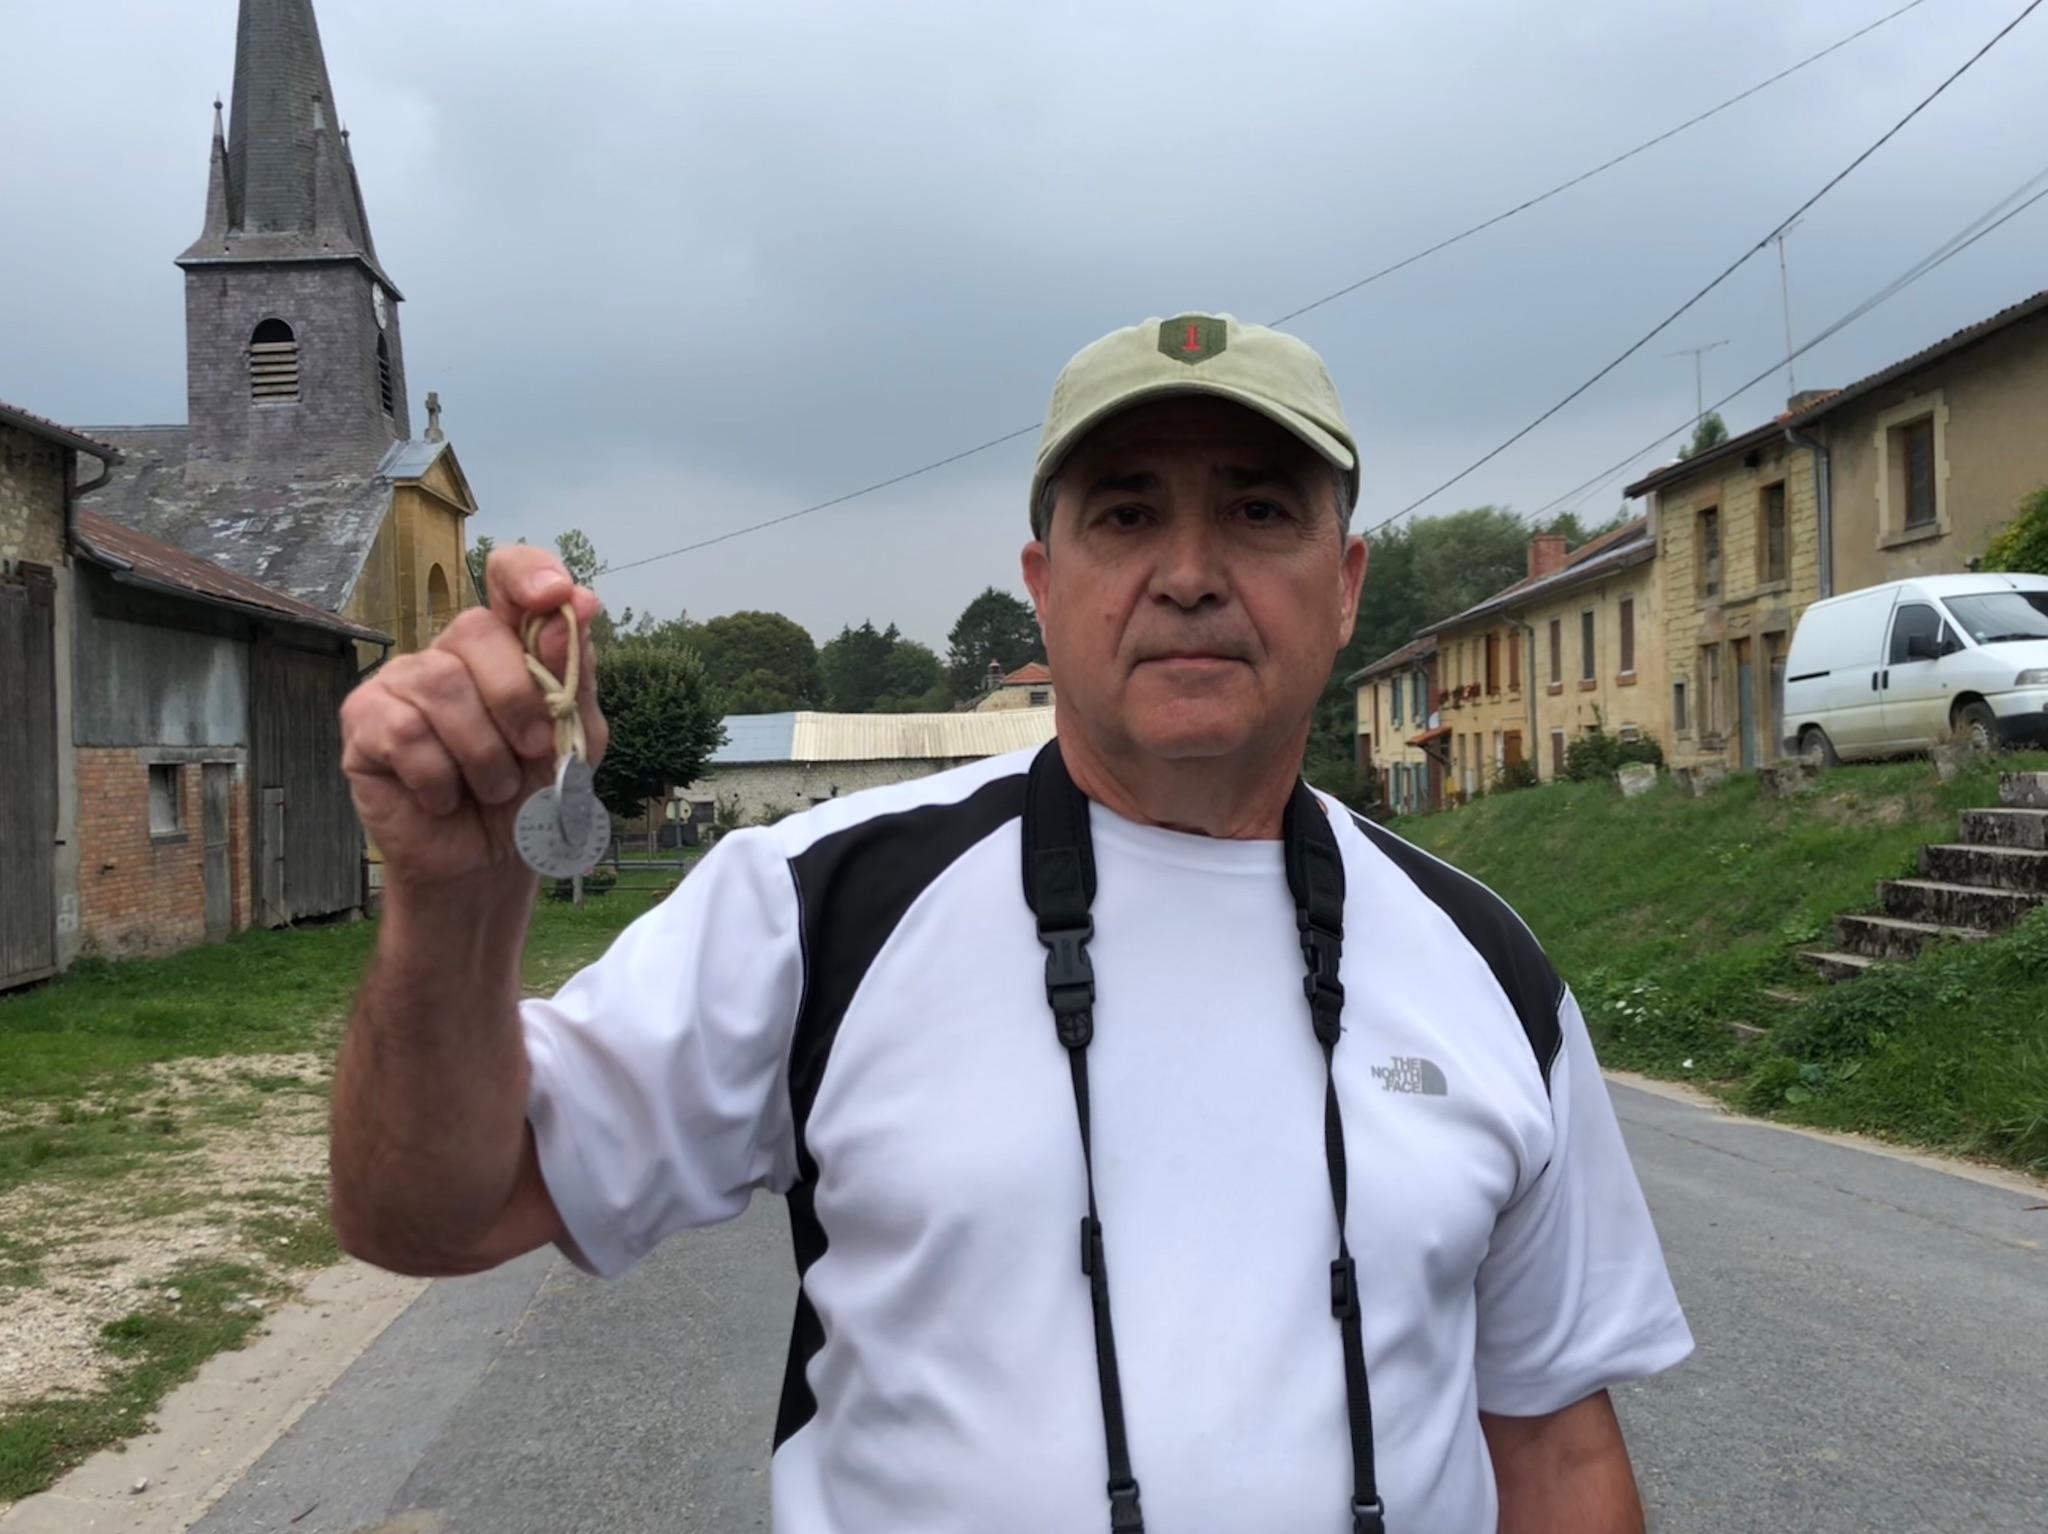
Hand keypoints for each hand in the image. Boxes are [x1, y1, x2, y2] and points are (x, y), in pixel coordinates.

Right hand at [341, 546, 609, 890]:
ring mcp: (401, 682)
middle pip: (477, 631)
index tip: (553, 594)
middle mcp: (449, 652)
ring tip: (490, 788)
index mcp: (507, 645)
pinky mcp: (363, 721)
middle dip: (518, 701)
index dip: (528, 572)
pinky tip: (444, 797)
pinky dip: (440, 777)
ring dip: (484, 754)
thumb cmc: (532, 795)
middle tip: (533, 753)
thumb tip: (577, 601)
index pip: (508, 576)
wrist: (491, 865)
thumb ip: (575, 671)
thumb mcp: (576, 736)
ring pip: (443, 686)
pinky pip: (405, 731)